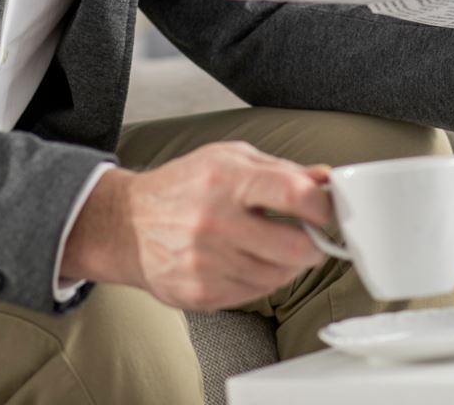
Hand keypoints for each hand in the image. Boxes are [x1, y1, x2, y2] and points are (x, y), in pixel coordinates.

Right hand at [58, 141, 332, 310]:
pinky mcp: (202, 294)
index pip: (295, 195)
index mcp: (226, 180)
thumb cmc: (182, 187)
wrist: (127, 225)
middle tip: (311, 237)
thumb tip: (326, 180)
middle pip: (296, 248)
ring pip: (279, 277)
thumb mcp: (228, 159)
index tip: (324, 209)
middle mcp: (216, 223)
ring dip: (287, 264)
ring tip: (272, 247)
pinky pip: (255, 294)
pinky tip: (248, 261)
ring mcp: (207, 263)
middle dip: (314, 245)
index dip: (322, 206)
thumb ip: (281, 169)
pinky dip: (261, 280)